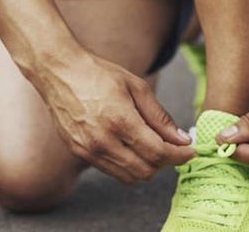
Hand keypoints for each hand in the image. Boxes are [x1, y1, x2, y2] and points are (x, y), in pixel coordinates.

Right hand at [32, 47, 194, 183]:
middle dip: (165, 163)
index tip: (189, 150)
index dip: (179, 155)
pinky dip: (127, 164)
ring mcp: (88, 150)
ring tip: (153, 147)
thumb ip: (160, 116)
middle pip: (145, 171)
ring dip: (146, 167)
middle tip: (173, 148)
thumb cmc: (99, 74)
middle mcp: (102, 141)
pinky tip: (131, 146)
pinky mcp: (79, 153)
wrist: (59, 72)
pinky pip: (111, 170)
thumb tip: (181, 138)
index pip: (157, 152)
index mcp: (119, 120)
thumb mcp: (136, 86)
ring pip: (128, 176)